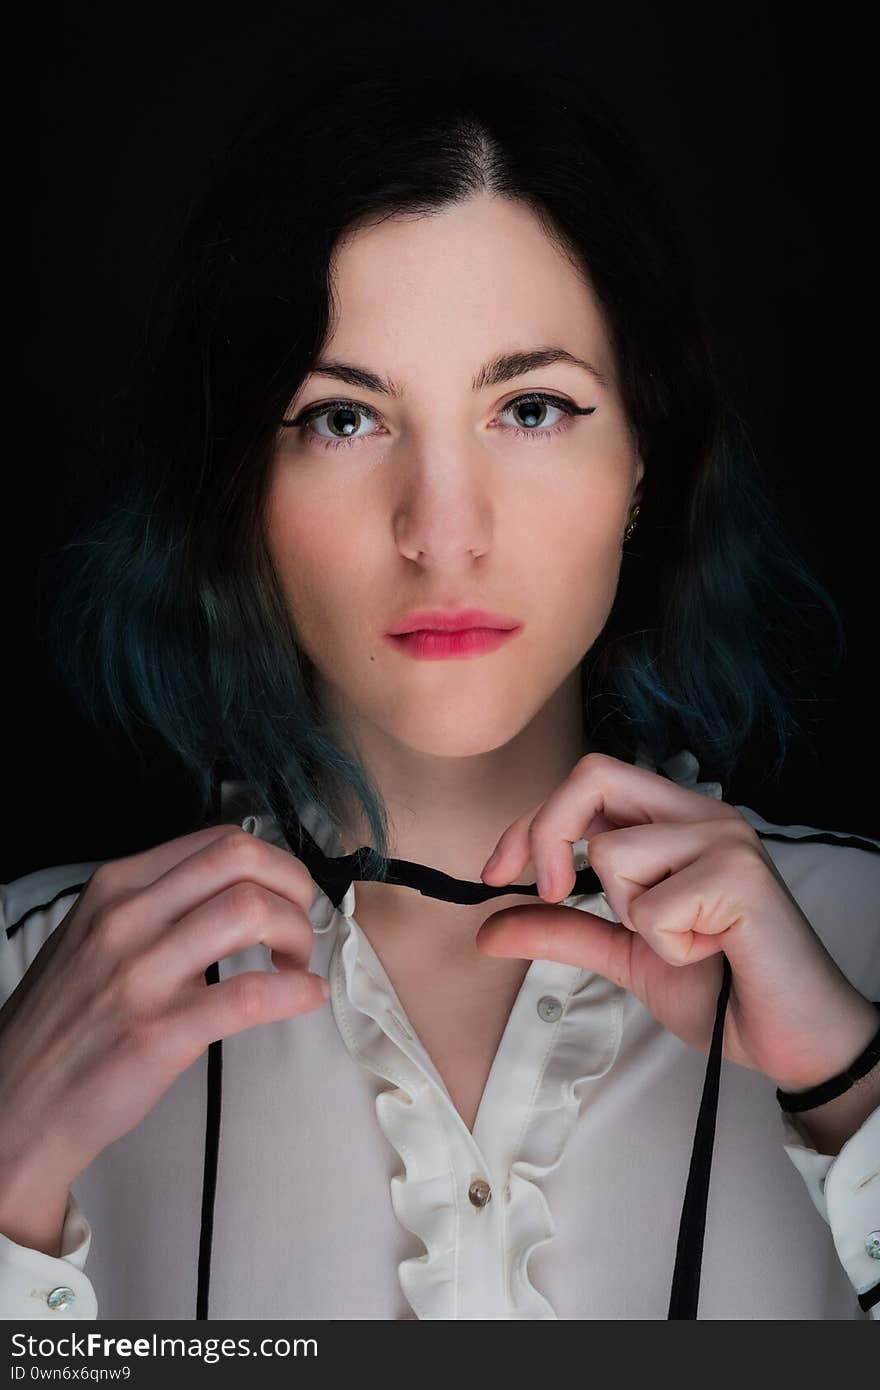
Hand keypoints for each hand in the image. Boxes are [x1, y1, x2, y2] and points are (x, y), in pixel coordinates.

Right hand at [0, 824, 329, 1200]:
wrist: (16, 1104)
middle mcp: (126, 918)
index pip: (220, 841)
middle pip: (242, 860)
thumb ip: (156, 904)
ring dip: (298, 934)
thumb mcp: (94, 934)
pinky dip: (297, 991)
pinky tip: (308, 996)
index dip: (274, 864)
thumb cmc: (66, 1021)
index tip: (287, 897)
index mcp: (116, 887)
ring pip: (251, 911)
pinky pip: (250, 993)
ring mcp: (140, 975)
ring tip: (298, 963)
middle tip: (304, 925)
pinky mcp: (158, 1033)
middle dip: (295, 888)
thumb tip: (239, 890)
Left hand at [475, 752, 877, 1090]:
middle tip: (548, 889)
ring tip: (686, 941)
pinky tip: (711, 953)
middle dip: (548, 832)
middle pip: (593, 775)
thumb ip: (562, 931)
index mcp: (676, 821)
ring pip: (613, 854)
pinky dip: (667, 946)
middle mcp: (703, 814)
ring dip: (632, 918)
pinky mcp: (741, 876)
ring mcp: (725, 839)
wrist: (793, 1040)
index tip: (495, 874)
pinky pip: (652, 907)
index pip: (587, 784)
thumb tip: (487, 928)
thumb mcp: (626, 954)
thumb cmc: (722, 991)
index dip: (530, 823)